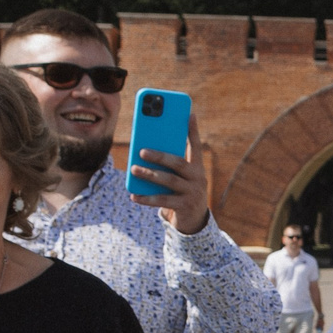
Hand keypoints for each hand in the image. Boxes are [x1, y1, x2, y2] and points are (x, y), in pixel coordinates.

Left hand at [127, 112, 213, 233]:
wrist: (194, 219)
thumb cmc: (181, 191)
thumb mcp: (180, 176)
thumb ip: (170, 163)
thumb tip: (145, 147)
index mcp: (197, 167)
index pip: (196, 146)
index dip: (193, 130)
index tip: (189, 114)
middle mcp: (198, 178)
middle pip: (178, 163)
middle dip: (160, 155)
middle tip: (142, 151)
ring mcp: (193, 193)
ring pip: (169, 180)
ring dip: (150, 174)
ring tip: (134, 169)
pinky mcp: (185, 206)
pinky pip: (163, 200)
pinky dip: (147, 198)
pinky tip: (134, 196)